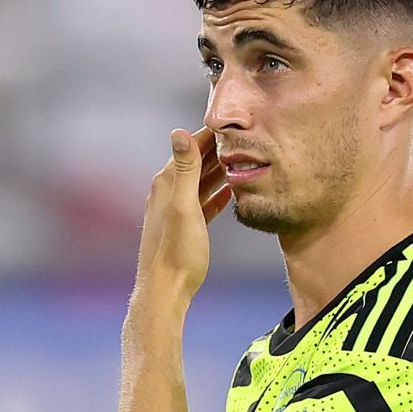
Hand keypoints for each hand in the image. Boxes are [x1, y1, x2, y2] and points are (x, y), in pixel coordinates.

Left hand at [134, 128, 229, 307]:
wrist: (166, 290)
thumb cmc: (176, 252)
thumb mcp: (184, 206)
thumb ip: (185, 169)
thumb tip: (178, 131)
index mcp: (168, 182)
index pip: (191, 146)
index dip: (211, 133)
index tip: (233, 121)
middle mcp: (168, 191)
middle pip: (197, 162)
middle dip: (219, 149)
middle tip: (246, 137)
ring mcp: (176, 209)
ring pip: (201, 181)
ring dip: (220, 170)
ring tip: (243, 160)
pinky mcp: (186, 226)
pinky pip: (203, 202)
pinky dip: (216, 193)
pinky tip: (229, 192)